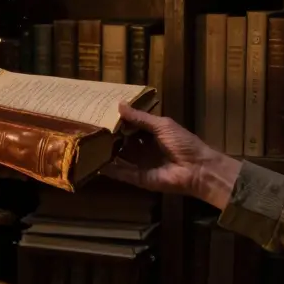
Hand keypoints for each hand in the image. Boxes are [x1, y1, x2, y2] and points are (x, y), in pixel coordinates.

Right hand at [102, 103, 240, 208]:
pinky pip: (122, 173)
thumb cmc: (183, 143)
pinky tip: (94, 163)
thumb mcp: (162, 125)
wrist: (198, 170)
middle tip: (89, 127)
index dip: (118, 121)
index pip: (131, 126)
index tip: (100, 114)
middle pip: (123, 141)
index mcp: (152, 134)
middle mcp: (144, 148)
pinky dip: (110, 169)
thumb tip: (119, 105)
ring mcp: (140, 164)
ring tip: (86, 143)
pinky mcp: (139, 178)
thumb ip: (140, 118)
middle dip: (110, 136)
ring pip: (120, 156)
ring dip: (107, 151)